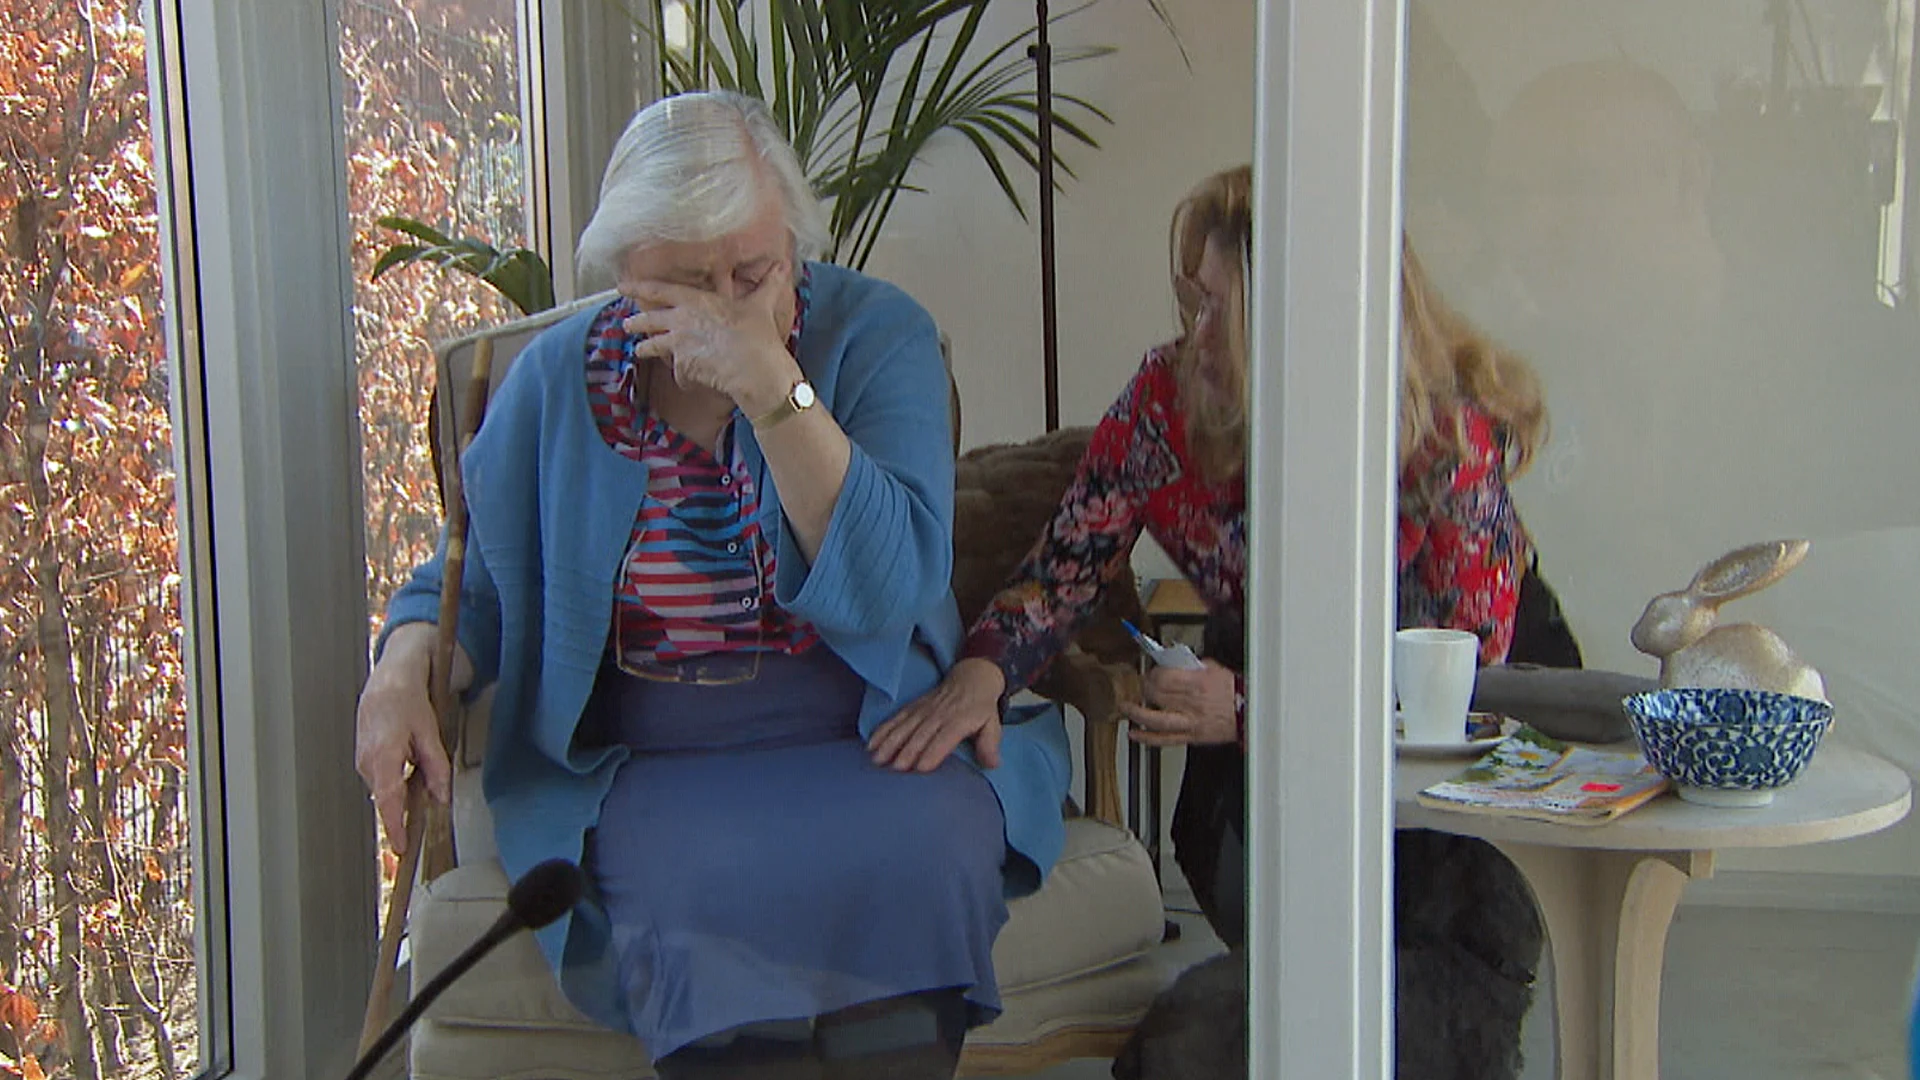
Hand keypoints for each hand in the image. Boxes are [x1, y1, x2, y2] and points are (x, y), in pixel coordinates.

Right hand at [354, 653, 451, 854]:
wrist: (389, 677)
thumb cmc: (407, 700)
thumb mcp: (429, 733)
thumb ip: (436, 768)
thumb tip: (441, 796)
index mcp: (384, 757)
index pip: (388, 801)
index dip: (394, 826)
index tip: (400, 847)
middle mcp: (367, 761)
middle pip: (387, 797)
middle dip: (404, 807)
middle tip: (425, 804)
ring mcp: (362, 758)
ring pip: (384, 787)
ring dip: (401, 788)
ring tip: (418, 765)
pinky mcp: (362, 755)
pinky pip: (380, 776)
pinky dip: (394, 777)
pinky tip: (407, 761)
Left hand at [621, 278, 796, 413]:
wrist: (755, 369)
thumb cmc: (757, 335)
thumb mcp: (761, 306)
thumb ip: (768, 285)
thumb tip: (783, 267)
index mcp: (695, 301)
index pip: (659, 290)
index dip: (638, 287)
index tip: (623, 286)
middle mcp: (680, 321)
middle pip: (648, 320)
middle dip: (635, 322)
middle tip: (627, 324)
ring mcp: (678, 345)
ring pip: (653, 347)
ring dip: (646, 349)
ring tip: (640, 351)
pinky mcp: (682, 368)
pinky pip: (677, 373)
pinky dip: (684, 378)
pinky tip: (691, 381)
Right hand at [869, 657, 1006, 771]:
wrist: (971, 677)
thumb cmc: (981, 707)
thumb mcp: (993, 724)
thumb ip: (990, 744)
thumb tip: (992, 764)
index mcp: (959, 720)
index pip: (945, 737)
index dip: (933, 752)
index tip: (921, 767)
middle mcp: (939, 714)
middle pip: (921, 734)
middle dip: (907, 751)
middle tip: (895, 768)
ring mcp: (924, 710)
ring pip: (904, 726)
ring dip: (890, 742)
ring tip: (878, 758)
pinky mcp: (913, 707)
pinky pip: (896, 718)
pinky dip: (883, 730)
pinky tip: (871, 743)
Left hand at [1122, 659, 1239, 746]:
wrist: (1251, 714)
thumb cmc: (1236, 692)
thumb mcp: (1215, 669)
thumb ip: (1192, 665)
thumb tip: (1174, 661)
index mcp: (1198, 683)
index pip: (1164, 677)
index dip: (1153, 674)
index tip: (1152, 672)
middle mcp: (1192, 702)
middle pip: (1156, 695)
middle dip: (1145, 688)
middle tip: (1142, 685)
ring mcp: (1190, 721)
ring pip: (1155, 719)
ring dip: (1136, 713)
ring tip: (1125, 707)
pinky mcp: (1191, 736)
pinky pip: (1164, 739)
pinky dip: (1147, 738)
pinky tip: (1134, 734)